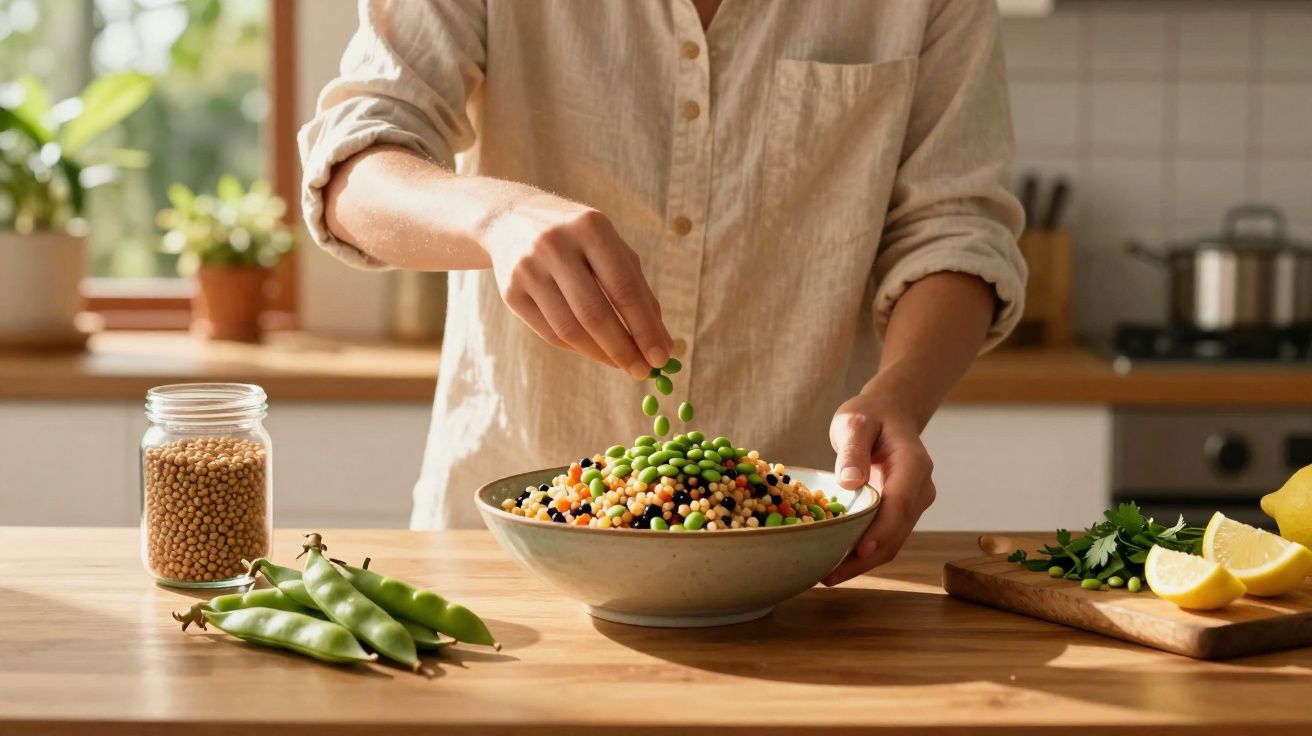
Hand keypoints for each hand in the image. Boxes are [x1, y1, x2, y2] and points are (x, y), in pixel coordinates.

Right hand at [483, 193, 672, 377]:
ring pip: (570, 329)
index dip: (645, 328)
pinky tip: (595, 351)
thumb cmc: (578, 239)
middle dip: (623, 349)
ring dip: (601, 354)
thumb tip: (662, 342)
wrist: (511, 220)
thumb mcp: (611, 249)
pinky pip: (550, 333)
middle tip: (643, 372)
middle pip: (594, 314)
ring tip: (622, 364)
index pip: (623, 288)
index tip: (661, 357)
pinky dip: (578, 349)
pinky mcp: (511, 292)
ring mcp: (528, 269)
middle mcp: (555, 246)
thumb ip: (638, 291)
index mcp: (590, 228)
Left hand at [821, 385, 935, 585]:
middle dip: (865, 558)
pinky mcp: (901, 513)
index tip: (859, 552)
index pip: (900, 504)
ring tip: (827, 577)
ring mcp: (913, 504)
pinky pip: (885, 538)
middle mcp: (920, 489)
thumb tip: (850, 482)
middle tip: (828, 577)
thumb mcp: (855, 422)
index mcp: (914, 465)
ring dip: (862, 563)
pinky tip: (836, 563)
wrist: (889, 414)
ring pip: (892, 542)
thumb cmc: (870, 415)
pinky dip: (863, 554)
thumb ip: (853, 449)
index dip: (881, 531)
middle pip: (896, 532)